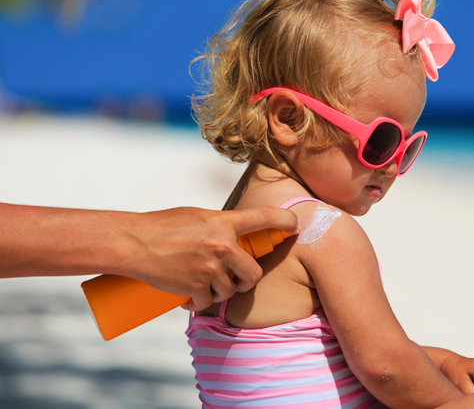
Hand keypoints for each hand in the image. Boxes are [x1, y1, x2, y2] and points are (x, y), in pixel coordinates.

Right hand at [125, 206, 298, 310]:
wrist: (133, 244)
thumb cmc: (162, 225)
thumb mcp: (197, 216)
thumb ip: (219, 225)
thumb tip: (236, 232)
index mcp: (223, 222)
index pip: (264, 217)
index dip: (285, 221)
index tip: (295, 226)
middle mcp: (222, 246)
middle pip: (253, 273)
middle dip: (248, 280)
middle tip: (240, 279)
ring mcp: (210, 269)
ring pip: (229, 290)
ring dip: (220, 292)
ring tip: (205, 284)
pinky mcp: (195, 288)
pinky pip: (207, 302)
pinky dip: (199, 302)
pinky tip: (191, 298)